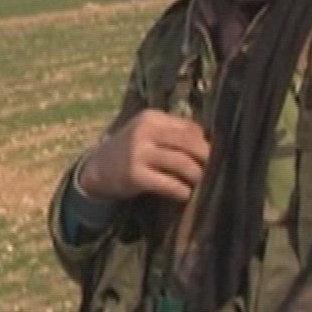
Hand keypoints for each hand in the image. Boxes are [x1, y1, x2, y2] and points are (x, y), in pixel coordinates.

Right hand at [76, 110, 209, 203]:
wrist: (97, 168)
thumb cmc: (131, 150)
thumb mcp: (147, 133)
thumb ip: (173, 134)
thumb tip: (211, 144)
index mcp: (151, 117)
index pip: (190, 128)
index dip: (205, 143)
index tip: (212, 156)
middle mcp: (144, 131)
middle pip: (190, 143)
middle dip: (207, 158)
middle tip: (214, 170)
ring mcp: (138, 153)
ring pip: (183, 163)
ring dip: (197, 176)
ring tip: (200, 183)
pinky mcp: (135, 175)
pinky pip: (170, 184)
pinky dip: (182, 191)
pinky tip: (184, 194)